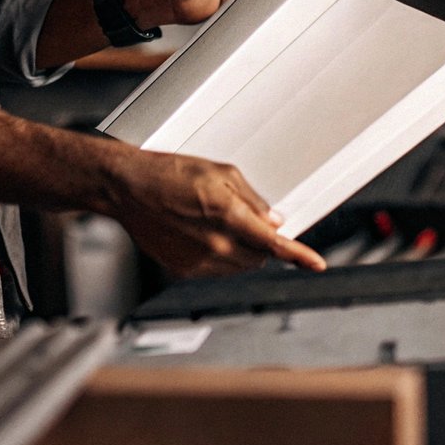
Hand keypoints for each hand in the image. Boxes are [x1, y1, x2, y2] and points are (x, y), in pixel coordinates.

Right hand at [105, 149, 326, 277]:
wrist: (128, 189)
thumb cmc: (169, 174)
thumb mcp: (220, 173)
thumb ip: (253, 200)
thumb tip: (274, 219)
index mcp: (228, 217)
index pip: (274, 244)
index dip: (299, 256)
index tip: (316, 263)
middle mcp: (215, 245)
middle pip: (259, 257)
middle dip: (262, 242)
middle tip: (246, 219)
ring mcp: (198, 261)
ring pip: (239, 266)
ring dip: (242, 250)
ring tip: (216, 222)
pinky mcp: (183, 270)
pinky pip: (216, 270)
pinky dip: (220, 256)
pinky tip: (201, 233)